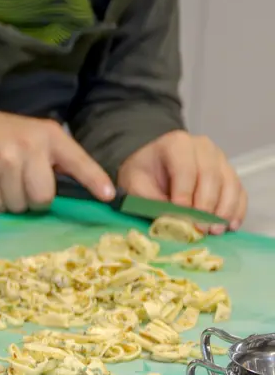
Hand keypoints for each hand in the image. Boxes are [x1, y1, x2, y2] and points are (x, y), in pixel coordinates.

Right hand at [0, 109, 112, 213]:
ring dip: (15, 202)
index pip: (77, 161)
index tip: (108, 195)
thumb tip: (91, 195)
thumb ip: (63, 162)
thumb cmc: (14, 139)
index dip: (93, 180)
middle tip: (28, 189)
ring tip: (8, 185)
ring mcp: (2, 160)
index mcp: (50, 137)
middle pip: (43, 197)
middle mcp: (28, 146)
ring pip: (18, 205)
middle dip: (37, 201)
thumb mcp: (42, 139)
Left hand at [118, 131, 244, 231]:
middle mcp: (203, 147)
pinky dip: (237, 210)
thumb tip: (172, 218)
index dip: (185, 193)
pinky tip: (230, 226)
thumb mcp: (135, 182)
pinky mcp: (229, 173)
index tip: (182, 215)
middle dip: (206, 206)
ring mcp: (220, 159)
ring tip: (214, 231)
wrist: (153, 163)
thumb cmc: (144, 173)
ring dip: (224, 210)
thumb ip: (149, 198)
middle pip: (211, 176)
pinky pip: (239, 191)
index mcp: (177, 144)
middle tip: (199, 228)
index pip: (185, 168)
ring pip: (230, 184)